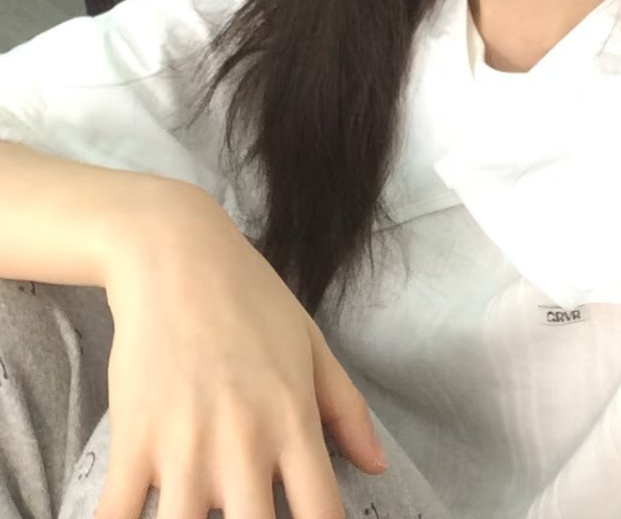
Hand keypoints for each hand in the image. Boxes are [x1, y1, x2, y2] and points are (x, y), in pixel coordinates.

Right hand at [97, 183, 386, 518]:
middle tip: (248, 518)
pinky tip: (133, 517)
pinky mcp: (132, 442)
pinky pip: (117, 518)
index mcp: (293, 421)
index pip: (321, 516)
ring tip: (198, 513)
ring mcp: (185, 447)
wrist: (175, 255)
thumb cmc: (250, 297)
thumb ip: (346, 409)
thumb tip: (376, 468)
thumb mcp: (311, 344)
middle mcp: (244, 443)